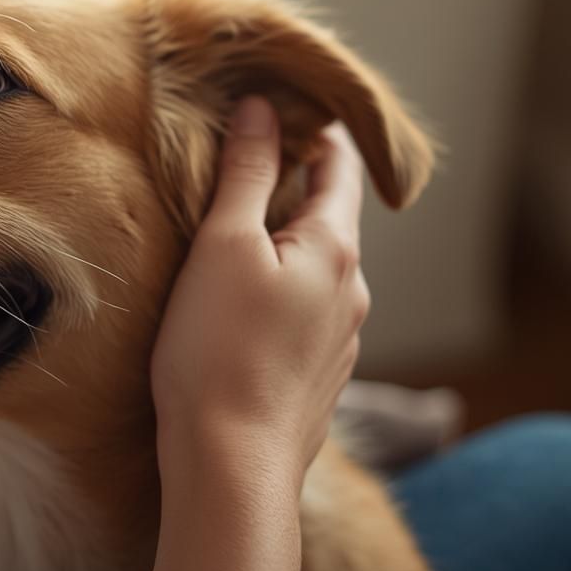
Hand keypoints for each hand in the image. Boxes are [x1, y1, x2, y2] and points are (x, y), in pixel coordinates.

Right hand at [151, 95, 369, 483]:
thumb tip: (261, 106)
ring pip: (315, 269)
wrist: (231, 467)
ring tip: (231, 233)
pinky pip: (303, 312)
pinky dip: (278, 290)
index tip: (284, 103)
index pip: (339, 165)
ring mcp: (341, 340)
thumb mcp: (222, 246)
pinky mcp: (318, 377)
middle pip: (328, 216)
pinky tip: (237, 305)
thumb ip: (245, 172)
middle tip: (244, 159)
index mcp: (335, 249)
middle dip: (292, 185)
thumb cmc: (218, 352)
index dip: (315, 128)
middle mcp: (352, 291)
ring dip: (283, 242)